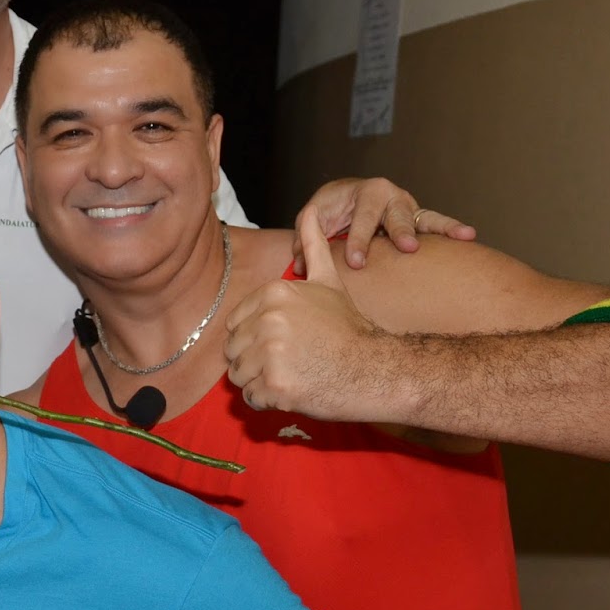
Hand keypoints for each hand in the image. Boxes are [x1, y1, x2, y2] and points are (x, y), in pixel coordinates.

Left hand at [226, 208, 388, 417]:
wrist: (375, 369)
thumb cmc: (349, 328)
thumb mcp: (329, 281)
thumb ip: (314, 245)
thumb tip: (311, 209)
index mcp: (273, 294)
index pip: (234, 326)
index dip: (256, 338)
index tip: (287, 341)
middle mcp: (267, 320)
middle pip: (234, 351)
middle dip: (256, 361)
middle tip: (291, 361)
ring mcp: (270, 353)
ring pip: (239, 375)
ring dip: (260, 381)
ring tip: (292, 374)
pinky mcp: (275, 384)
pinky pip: (251, 397)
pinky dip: (268, 400)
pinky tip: (294, 390)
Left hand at [292, 177, 475, 273]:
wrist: (345, 199)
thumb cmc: (329, 210)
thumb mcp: (313, 218)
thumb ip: (305, 239)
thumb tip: (300, 267)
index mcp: (363, 191)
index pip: (361, 218)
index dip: (359, 240)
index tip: (358, 262)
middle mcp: (390, 196)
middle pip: (396, 215)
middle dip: (400, 231)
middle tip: (406, 247)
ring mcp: (408, 208)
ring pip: (423, 218)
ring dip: (441, 228)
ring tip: (463, 235)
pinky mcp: (419, 220)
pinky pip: (437, 224)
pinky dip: (452, 229)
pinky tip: (469, 236)